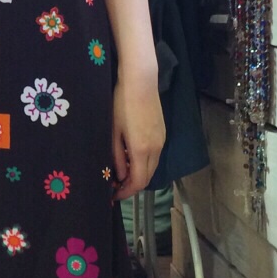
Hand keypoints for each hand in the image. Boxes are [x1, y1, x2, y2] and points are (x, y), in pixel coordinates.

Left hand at [110, 76, 164, 201]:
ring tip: (121, 172)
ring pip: (152, 166)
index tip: (113, 195)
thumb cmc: (122, 104)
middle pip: (148, 177)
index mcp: (142, 150)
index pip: (138, 182)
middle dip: (132, 185)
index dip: (126, 192)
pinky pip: (155, 155)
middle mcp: (156, 148)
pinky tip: (131, 157)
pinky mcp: (163, 133)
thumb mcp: (113, 132)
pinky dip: (144, 162)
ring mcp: (162, 140)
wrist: (141, 81)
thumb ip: (117, 157)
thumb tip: (120, 177)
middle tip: (115, 186)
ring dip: (138, 174)